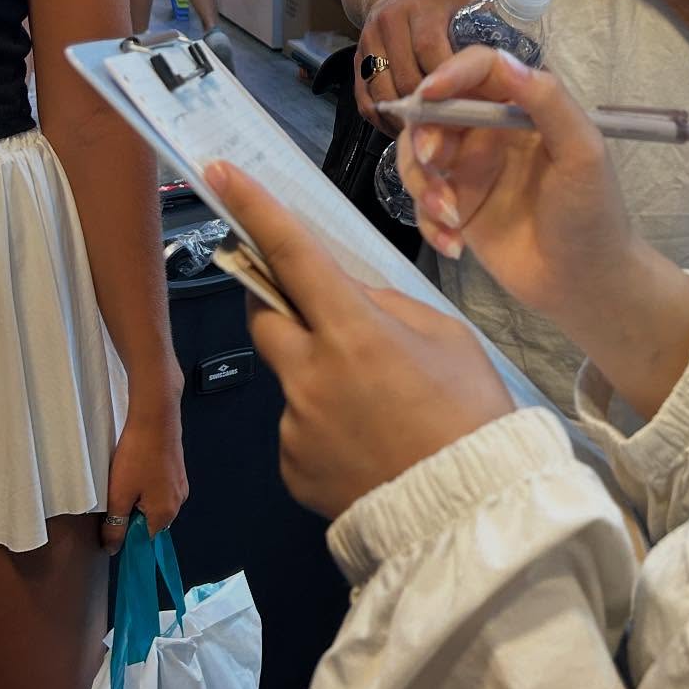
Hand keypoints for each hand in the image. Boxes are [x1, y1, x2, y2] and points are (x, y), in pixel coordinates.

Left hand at [102, 388, 187, 551]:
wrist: (155, 416)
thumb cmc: (138, 454)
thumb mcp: (119, 495)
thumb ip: (115, 526)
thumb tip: (113, 548)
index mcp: (165, 513)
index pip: (143, 541)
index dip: (125, 535)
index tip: (112, 522)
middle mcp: (178, 502)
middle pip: (150, 522)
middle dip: (131, 515)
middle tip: (117, 495)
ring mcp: (180, 485)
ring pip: (154, 504)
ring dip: (138, 499)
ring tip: (126, 479)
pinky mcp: (177, 471)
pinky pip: (159, 488)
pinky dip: (146, 485)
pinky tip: (136, 469)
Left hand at [206, 163, 513, 517]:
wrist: (468, 514)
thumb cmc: (469, 413)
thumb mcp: (445, 335)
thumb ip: (386, 307)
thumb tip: (347, 296)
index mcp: (352, 330)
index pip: (291, 254)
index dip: (254, 209)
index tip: (219, 174)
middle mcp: (309, 374)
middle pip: (263, 314)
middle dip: (277, 299)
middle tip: (317, 309)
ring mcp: (293, 425)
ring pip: (290, 378)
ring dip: (318, 377)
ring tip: (378, 410)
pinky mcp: (290, 469)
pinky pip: (297, 430)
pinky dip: (323, 428)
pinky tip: (366, 447)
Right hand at [355, 0, 482, 126]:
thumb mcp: (471, 1)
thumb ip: (492, 30)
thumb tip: (525, 72)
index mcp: (423, 7)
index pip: (431, 51)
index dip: (448, 86)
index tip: (468, 110)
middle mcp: (391, 21)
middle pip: (406, 77)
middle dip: (429, 109)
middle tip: (452, 133)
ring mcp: (369, 39)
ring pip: (383, 92)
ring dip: (405, 119)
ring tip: (429, 137)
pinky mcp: (357, 57)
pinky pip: (364, 98)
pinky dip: (383, 120)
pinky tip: (405, 130)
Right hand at [399, 48, 688, 420]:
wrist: (586, 285)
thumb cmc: (592, 214)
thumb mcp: (582, 153)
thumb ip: (548, 102)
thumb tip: (505, 60)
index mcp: (523, 108)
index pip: (479, 70)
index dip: (449, 73)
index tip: (430, 94)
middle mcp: (491, 132)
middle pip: (435, 111)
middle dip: (424, 134)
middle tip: (434, 163)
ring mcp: (470, 170)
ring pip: (417, 156)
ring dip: (423, 184)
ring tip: (451, 217)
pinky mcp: (457, 207)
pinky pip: (421, 201)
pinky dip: (428, 221)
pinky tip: (454, 245)